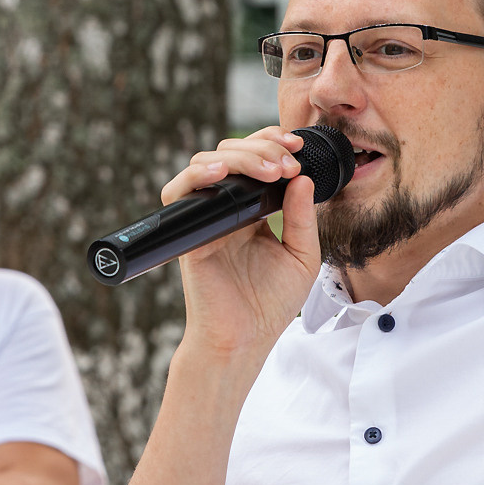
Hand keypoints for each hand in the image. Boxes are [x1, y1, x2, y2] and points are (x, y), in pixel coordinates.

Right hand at [162, 127, 324, 364]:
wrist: (245, 340)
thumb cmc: (271, 304)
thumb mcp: (302, 256)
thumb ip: (302, 218)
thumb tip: (302, 178)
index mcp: (252, 211)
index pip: (256, 160)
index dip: (273, 144)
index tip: (297, 148)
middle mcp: (227, 209)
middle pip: (232, 153)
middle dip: (262, 146)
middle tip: (287, 161)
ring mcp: (206, 217)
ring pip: (208, 163)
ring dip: (240, 157)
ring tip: (270, 170)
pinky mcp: (189, 232)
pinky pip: (181, 192)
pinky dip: (198, 174)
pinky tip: (223, 173)